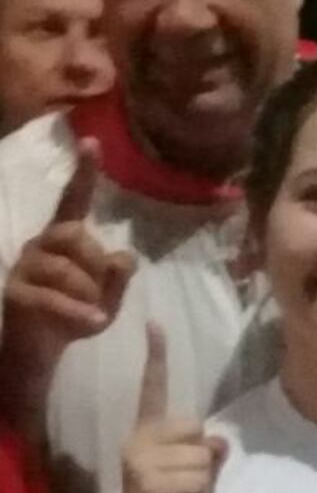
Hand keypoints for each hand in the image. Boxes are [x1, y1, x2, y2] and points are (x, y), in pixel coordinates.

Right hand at [4, 138, 135, 352]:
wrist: (41, 350)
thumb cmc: (76, 315)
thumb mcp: (108, 298)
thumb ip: (119, 278)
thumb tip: (124, 256)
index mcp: (65, 238)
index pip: (74, 201)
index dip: (84, 174)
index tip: (92, 142)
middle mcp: (41, 244)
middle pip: (77, 237)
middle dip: (97, 269)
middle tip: (100, 296)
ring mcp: (25, 267)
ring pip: (67, 270)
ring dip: (89, 296)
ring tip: (91, 315)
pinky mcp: (16, 292)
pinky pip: (52, 297)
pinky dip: (77, 313)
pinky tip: (92, 323)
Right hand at [118, 323, 226, 492]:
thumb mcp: (199, 479)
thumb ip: (209, 456)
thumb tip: (218, 442)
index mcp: (148, 433)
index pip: (154, 389)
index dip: (157, 356)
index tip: (155, 323)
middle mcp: (138, 439)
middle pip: (197, 429)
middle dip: (203, 459)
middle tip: (182, 485)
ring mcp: (139, 459)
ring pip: (201, 457)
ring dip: (201, 482)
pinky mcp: (146, 480)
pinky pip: (196, 478)